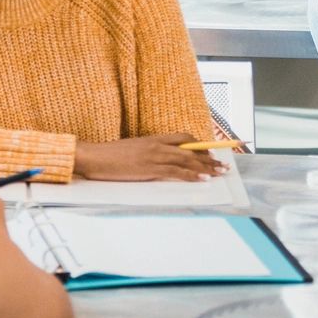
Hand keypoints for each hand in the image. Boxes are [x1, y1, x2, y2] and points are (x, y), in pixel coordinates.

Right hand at [74, 134, 223, 181]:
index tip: (210, 152)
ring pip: (187, 161)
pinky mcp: (151, 169)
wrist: (94, 157)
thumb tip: (160, 161)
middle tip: (222, 165)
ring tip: (219, 173)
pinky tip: (203, 179)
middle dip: (209, 158)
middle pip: (190, 149)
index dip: (199, 145)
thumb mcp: (132, 149)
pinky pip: (177, 172)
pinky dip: (192, 175)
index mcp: (153, 138)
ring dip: (206, 167)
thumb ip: (148, 153)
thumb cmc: (109, 156)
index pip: (183, 137)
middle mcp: (157, 145)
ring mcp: (154, 156)